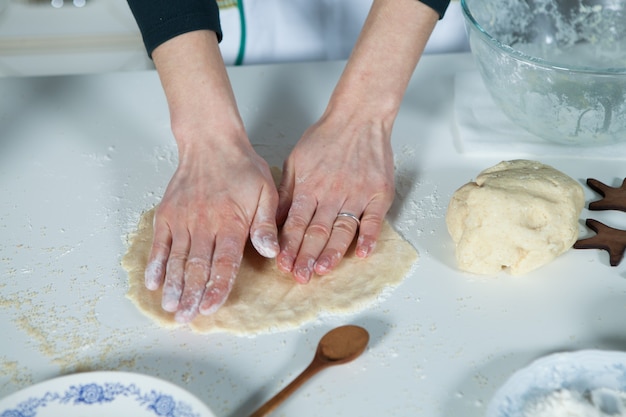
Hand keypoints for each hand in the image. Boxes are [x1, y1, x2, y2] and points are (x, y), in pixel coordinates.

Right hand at [145, 141, 278, 322]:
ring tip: (170, 308)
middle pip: (197, 267)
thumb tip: (270, 252)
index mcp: (231, 223)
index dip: (216, 287)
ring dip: (173, 286)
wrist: (211, 143)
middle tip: (186, 319)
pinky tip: (152, 282)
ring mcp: (183, 220)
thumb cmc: (242, 168)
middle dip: (191, 296)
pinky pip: (159, 244)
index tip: (210, 308)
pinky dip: (155, 264)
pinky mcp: (168, 214)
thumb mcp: (266, 192)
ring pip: (176, 260)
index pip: (224, 263)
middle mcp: (205, 225)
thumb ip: (266, 224)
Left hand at [274, 0, 437, 282]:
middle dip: (306, 257)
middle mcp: (331, 194)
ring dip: (333, 252)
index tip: (283, 264)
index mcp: (309, 188)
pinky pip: (373, 219)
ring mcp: (356, 195)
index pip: (296, 223)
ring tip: (324, 270)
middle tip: (300, 277)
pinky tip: (364, 253)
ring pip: (342, 230)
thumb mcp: (296, 161)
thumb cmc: (325, 138)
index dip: (288, 245)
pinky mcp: (378, 193)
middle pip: (316, 232)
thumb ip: (287, 192)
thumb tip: (274, 218)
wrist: (358, 118)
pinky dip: (369, 237)